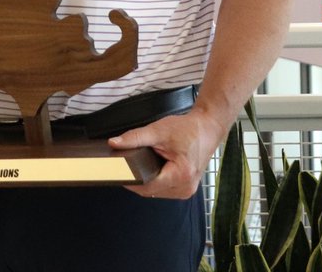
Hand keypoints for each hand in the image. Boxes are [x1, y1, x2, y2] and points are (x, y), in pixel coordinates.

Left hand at [107, 108, 224, 198]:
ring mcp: (187, 190)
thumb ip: (134, 138)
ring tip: (141, 166)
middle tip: (125, 166)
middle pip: (150, 191)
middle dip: (137, 180)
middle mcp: (185, 187)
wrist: (207, 129)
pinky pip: (164, 190)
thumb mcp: (158, 130)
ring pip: (156, 192)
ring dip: (146, 182)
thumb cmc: (187, 130)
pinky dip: (155, 181)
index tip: (117, 173)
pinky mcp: (186, 188)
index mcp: (181, 175)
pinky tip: (152, 169)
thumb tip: (114, 143)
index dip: (130, 180)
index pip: (147, 187)